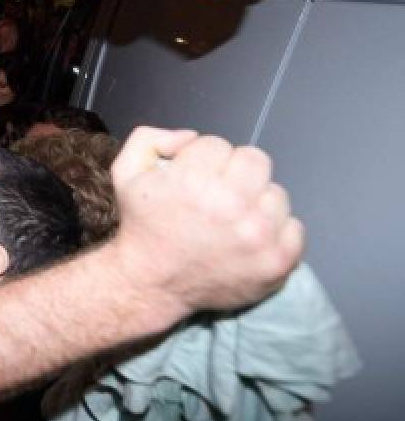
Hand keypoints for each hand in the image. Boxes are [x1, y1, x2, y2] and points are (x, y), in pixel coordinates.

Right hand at [109, 127, 302, 315]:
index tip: (190, 180)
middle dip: (235, 172)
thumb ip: (150, 139)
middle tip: (218, 194)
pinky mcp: (277, 261)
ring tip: (232, 220)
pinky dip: (276, 231)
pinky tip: (249, 239)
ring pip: (276, 193)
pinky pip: (295, 227)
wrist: (152, 283)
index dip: (201, 159)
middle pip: (255, 160)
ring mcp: (259, 235)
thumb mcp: (126, 172)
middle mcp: (231, 205)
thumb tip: (190, 137)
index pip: (217, 144)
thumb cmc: (143, 226)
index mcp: (194, 180)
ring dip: (256, 202)